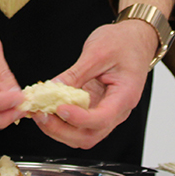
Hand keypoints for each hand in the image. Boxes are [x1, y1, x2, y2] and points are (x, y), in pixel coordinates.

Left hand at [32, 14, 159, 149]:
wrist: (135, 39)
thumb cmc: (124, 43)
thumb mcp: (97, 52)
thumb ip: (76, 73)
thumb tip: (53, 89)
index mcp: (125, 95)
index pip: (102, 119)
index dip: (78, 119)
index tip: (59, 108)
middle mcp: (117, 110)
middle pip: (90, 136)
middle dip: (62, 130)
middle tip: (40, 114)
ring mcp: (106, 111)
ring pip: (82, 135)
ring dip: (59, 129)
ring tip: (39, 112)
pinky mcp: (96, 108)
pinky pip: (78, 124)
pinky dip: (61, 121)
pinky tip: (47, 109)